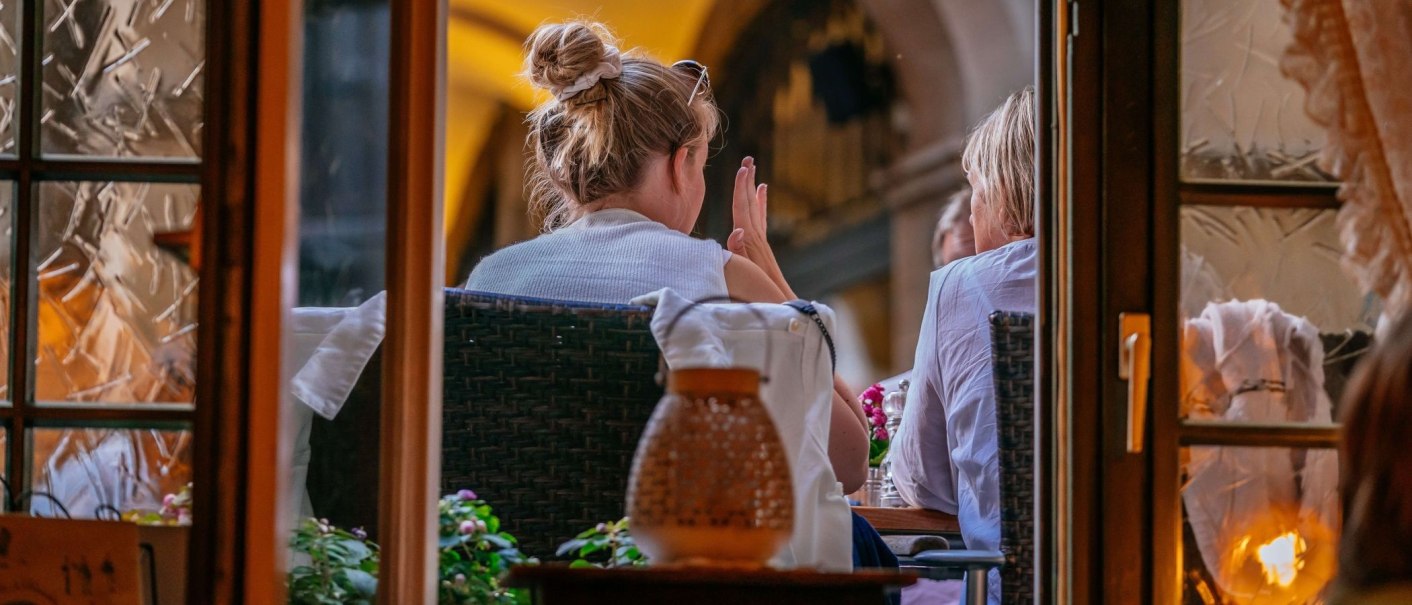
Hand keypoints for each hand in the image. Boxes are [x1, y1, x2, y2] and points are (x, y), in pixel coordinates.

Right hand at [728, 156, 795, 298]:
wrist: (777, 303)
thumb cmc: (756, 292)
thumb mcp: (745, 271)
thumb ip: (739, 251)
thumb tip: (738, 231)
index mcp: (748, 239)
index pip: (743, 208)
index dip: (741, 188)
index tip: (743, 169)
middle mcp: (755, 236)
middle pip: (750, 202)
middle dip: (748, 180)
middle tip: (748, 159)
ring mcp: (759, 239)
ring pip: (755, 206)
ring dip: (753, 187)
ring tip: (753, 169)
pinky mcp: (761, 244)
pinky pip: (760, 216)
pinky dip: (760, 201)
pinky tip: (763, 191)